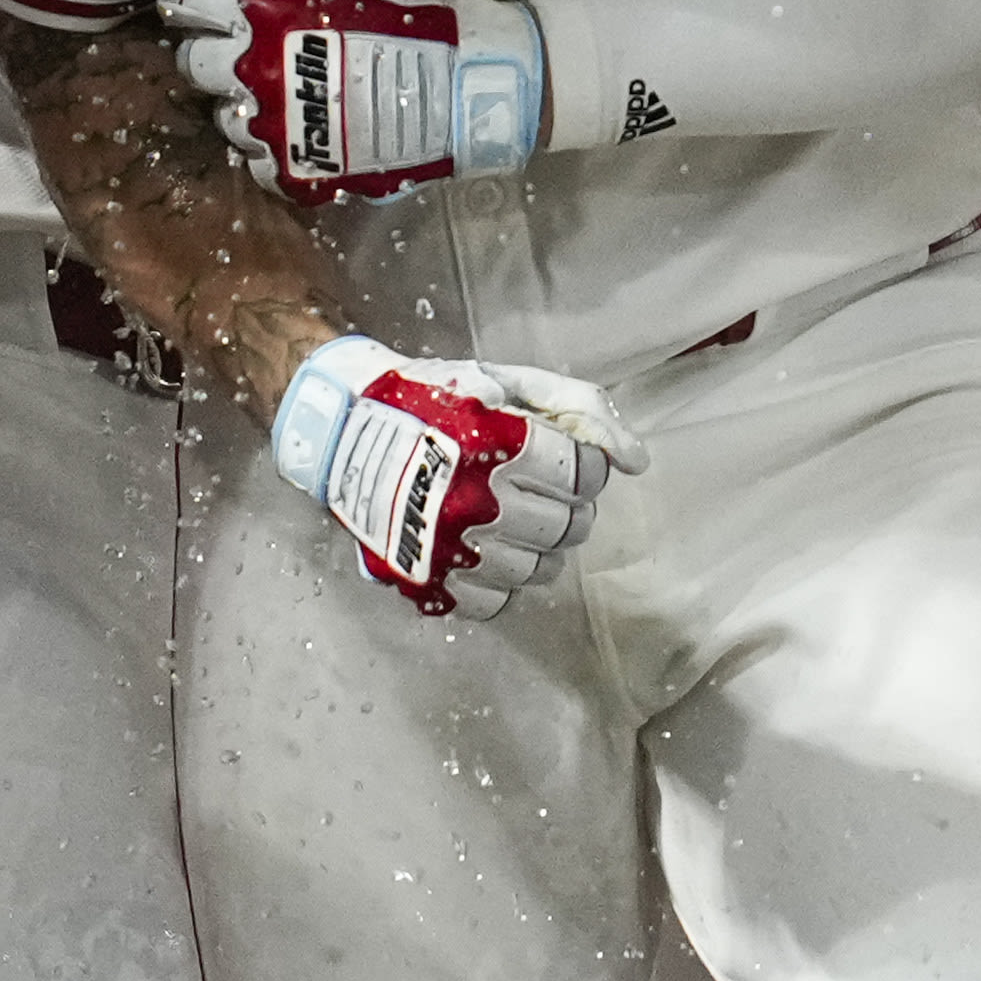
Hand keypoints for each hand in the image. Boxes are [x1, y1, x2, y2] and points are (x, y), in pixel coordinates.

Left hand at [163, 0, 542, 200]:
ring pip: (224, 116)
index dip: (188, 2)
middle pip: (192, 64)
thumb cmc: (404, 15)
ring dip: (245, 103)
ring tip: (290, 93)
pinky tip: (304, 131)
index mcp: (260, 11)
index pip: (185, 1)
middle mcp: (252, 69)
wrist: (464, 84)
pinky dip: (274, 149)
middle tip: (250, 51)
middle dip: (213, 54)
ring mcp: (271, 126)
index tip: (197, 7)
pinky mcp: (295, 171)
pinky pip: (257, 163)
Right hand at [269, 335, 638, 615]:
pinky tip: (488, 544)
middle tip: (544, 487)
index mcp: (496, 443)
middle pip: (570, 526)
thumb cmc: (433, 398)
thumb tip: (636, 460)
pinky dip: (503, 576)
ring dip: (542, 543)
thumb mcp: (506, 380)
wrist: (345, 427)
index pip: (584, 475)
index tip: (565, 458)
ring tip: (518, 515)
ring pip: (541, 568)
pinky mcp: (428, 579)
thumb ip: (580, 409)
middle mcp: (475, 501)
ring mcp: (450, 547)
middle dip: (569, 505)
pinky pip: (497, 600)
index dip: (585, 465)